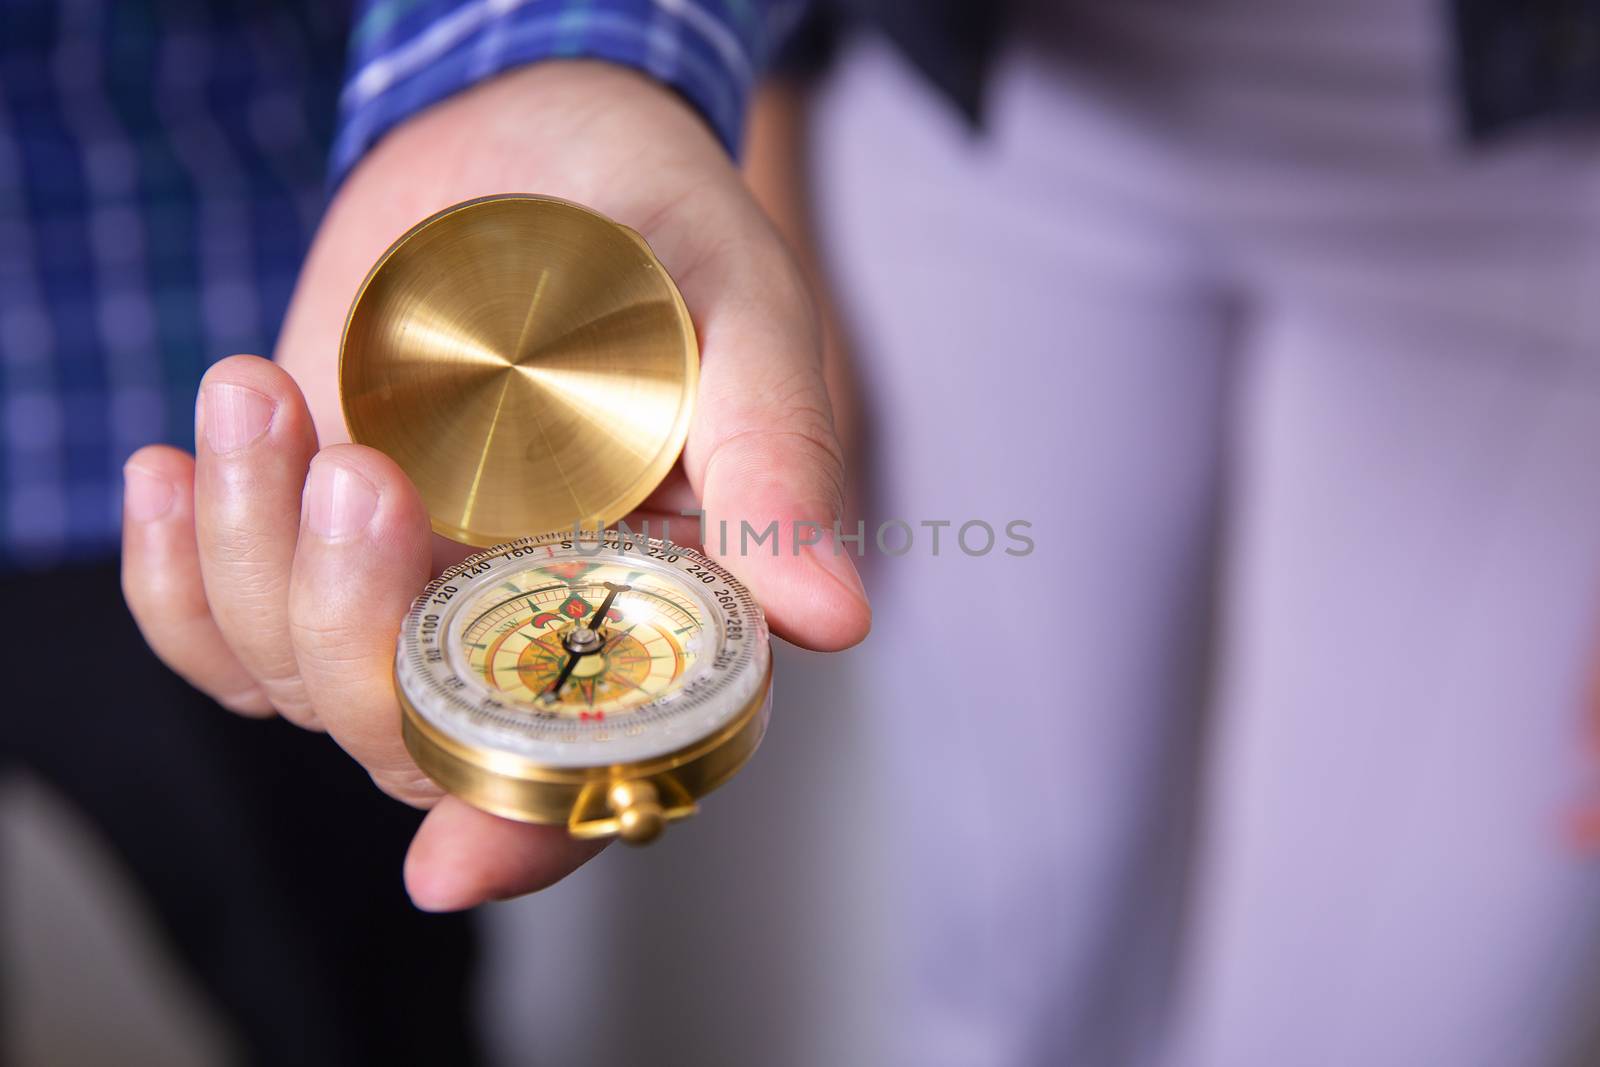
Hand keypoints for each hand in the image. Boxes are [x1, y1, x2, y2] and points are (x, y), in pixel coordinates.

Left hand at [121, 62, 870, 909]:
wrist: (533, 145)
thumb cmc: (663, 233)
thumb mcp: (743, 320)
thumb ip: (776, 462)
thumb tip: (833, 618)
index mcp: (657, 609)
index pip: (602, 766)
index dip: (533, 834)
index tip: (452, 861)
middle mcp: (530, 632)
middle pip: (420, 745)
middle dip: (354, 635)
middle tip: (357, 464)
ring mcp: (411, 594)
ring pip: (306, 687)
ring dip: (252, 563)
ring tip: (262, 392)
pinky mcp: (313, 548)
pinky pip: (219, 632)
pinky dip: (172, 576)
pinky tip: (175, 462)